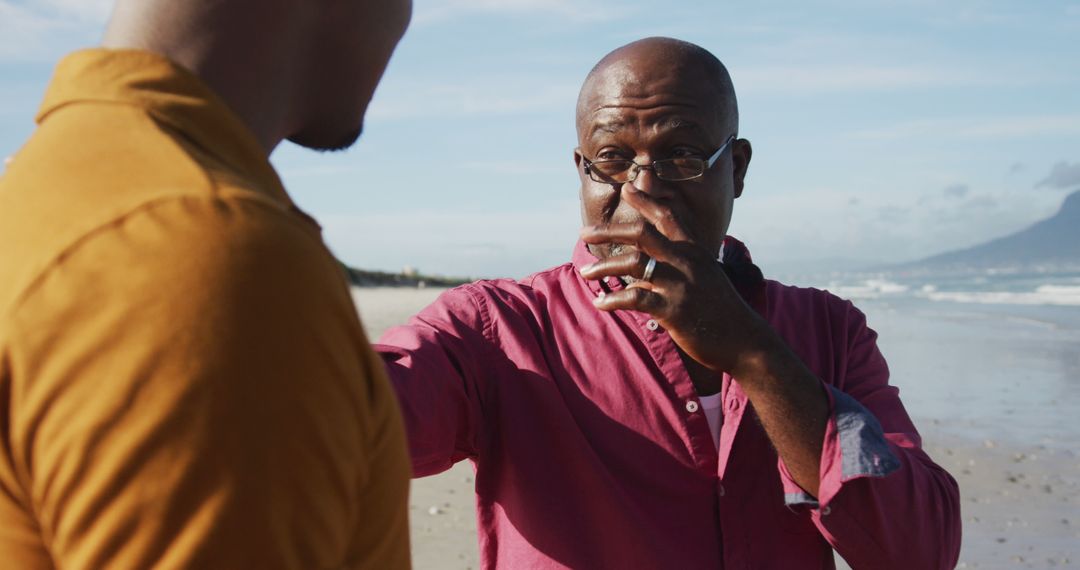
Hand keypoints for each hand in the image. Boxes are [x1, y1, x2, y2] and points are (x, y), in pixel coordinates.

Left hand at [579, 187, 773, 374]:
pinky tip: (600, 303)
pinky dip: (613, 300)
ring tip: (585, 273)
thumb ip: (674, 270)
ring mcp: (680, 284)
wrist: (745, 341)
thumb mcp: (703, 279)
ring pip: (633, 263)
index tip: (628, 186)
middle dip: (609, 230)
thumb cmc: (721, 312)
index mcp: (694, 250)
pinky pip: (635, 298)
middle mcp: (686, 261)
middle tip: (585, 233)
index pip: (668, 215)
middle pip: (641, 232)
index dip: (647, 199)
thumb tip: (641, 274)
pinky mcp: (674, 310)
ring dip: (604, 267)